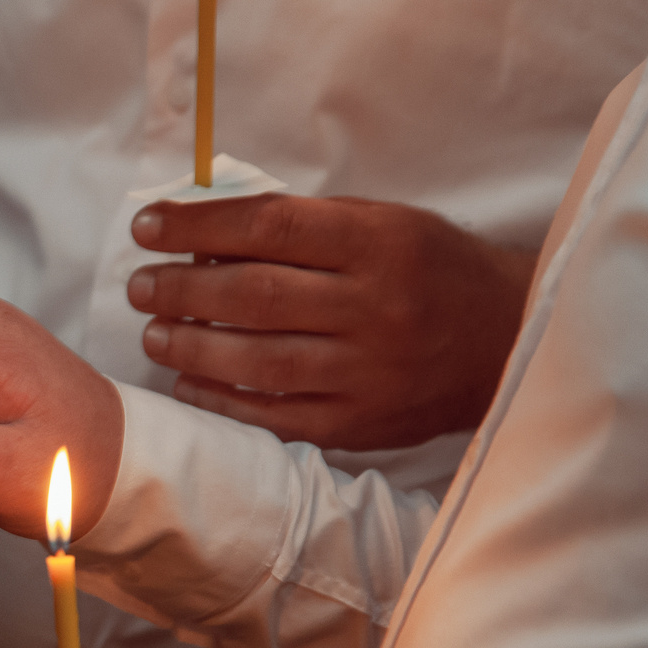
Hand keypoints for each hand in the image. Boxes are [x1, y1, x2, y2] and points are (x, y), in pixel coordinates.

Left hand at [129, 195, 535, 450]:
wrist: (507, 339)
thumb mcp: (383, 222)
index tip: (147, 227)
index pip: (268, 228)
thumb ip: (303, 226)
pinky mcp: (361, 424)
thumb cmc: (429, 269)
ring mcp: (369, 372)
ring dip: (191, 346)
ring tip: (153, 332)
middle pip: (254, 296)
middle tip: (141, 286)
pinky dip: (220, 400)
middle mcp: (375, 308)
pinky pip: (274, 416)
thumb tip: (205, 237)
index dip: (196, 226)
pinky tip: (186, 381)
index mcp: (380, 243)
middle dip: (181, 290)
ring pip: (258, 360)